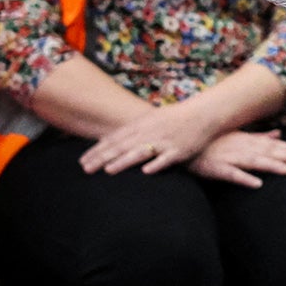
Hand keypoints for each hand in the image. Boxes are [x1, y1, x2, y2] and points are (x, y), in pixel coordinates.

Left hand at [81, 101, 223, 175]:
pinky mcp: (179, 150)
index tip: (82, 160)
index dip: (97, 149)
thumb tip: (111, 141)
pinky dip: (156, 164)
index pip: (114, 138)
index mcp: (141, 124)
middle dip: (103, 157)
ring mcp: (164, 141)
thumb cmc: (175, 118)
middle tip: (86, 169)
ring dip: (124, 161)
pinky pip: (166, 158)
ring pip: (141, 152)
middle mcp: (150, 132)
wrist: (203, 114)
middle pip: (123, 146)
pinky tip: (146, 172)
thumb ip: (132, 131)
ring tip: (108, 170)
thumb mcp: (151, 119)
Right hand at [189, 130, 285, 187]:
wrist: (184, 143)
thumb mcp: (238, 135)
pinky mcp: (216, 169)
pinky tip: (257, 184)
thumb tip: (279, 134)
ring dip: (271, 165)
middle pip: (268, 153)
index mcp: (247, 141)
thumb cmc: (213, 140)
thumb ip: (259, 136)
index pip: (273, 146)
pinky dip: (244, 178)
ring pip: (254, 162)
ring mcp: (229, 158)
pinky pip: (232, 175)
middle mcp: (241, 147)